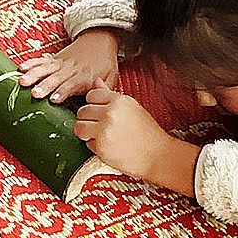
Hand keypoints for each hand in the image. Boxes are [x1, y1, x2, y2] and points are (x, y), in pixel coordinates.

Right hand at [18, 28, 121, 102]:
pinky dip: (31, 63)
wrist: (99, 40)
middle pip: (56, 78)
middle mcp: (71, 70)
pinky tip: (21, 68)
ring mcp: (61, 64)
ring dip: (33, 75)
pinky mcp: (54, 59)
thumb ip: (103, 92)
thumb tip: (97, 107)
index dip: (63, 91)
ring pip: (46, 69)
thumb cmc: (105, 63)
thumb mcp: (111, 78)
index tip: (54, 99)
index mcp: (85, 77)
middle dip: (44, 85)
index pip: (72, 85)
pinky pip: (42, 61)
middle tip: (34, 93)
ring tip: (22, 81)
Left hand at [76, 85, 197, 193]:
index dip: (94, 104)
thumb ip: (110, 95)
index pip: (92, 95)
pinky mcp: (101, 147)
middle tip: (100, 126)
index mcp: (119, 100)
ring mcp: (104, 130)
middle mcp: (110, 113)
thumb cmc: (148, 133)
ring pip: (79, 127)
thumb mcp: (132, 107)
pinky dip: (94, 146)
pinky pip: (87, 144)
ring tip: (99, 136)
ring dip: (86, 133)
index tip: (99, 112)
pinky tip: (108, 146)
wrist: (158, 155)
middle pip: (83, 111)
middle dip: (88, 119)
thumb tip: (96, 82)